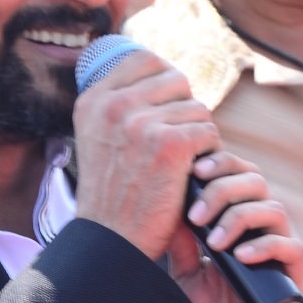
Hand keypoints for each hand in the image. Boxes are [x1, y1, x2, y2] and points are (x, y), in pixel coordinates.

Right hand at [73, 48, 222, 261]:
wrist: (110, 242)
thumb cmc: (111, 198)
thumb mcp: (98, 141)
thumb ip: (119, 108)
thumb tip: (163, 76)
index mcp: (93, 100)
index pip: (144, 60)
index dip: (164, 82)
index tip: (167, 109)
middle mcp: (114, 105)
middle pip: (176, 81)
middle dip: (183, 111)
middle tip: (177, 144)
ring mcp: (142, 122)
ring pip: (196, 109)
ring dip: (197, 137)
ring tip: (180, 166)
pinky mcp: (171, 144)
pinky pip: (208, 133)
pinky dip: (208, 156)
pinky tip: (192, 176)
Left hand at [170, 153, 302, 302]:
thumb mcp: (183, 279)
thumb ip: (179, 245)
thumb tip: (164, 206)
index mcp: (232, 224)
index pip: (233, 177)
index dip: (218, 165)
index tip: (192, 171)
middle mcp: (258, 232)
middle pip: (255, 182)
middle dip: (224, 188)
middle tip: (197, 212)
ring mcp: (277, 254)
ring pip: (273, 209)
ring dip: (239, 217)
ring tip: (213, 241)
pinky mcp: (293, 279)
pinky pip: (290, 247)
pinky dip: (265, 245)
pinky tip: (240, 256)